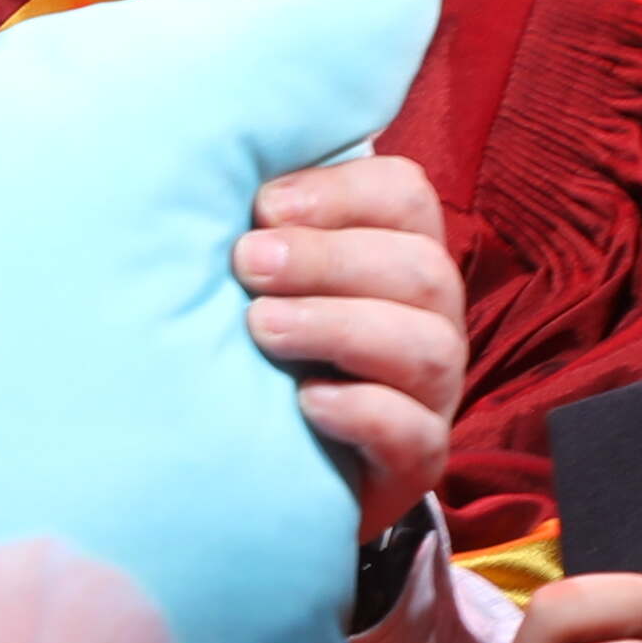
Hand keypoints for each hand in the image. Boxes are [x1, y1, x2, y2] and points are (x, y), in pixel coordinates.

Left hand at [241, 152, 464, 519]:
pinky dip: (362, 411)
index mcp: (399, 255)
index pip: (406, 196)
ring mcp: (432, 393)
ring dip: (339, 327)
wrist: (270, 472)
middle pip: (420, 269)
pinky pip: (415, 433)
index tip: (264, 208)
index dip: (341, 193)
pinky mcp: (418, 461)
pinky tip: (306, 403)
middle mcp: (430, 319)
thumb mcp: (261, 283)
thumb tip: (208, 170)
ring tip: (262, 328)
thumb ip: (261, 229)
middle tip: (247, 264)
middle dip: (328, 260)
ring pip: (428, 347)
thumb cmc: (260, 355)